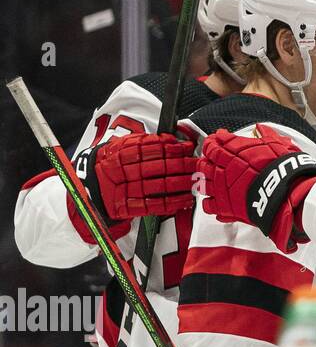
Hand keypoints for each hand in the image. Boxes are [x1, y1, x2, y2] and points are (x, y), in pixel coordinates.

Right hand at [77, 131, 198, 223]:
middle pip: (157, 167)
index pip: (150, 149)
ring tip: (195, 181)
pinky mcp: (125, 208)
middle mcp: (120, 171)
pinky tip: (185, 200)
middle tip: (196, 165)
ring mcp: (123, 191)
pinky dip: (171, 203)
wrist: (88, 184)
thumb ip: (145, 141)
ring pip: (157, 186)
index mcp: (119, 153)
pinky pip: (151, 206)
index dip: (172, 148)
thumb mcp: (122, 145)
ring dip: (180, 184)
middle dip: (181, 166)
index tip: (188, 147)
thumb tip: (172, 139)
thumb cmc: (112, 162)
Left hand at [198, 127, 315, 252]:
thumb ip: (266, 134)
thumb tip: (261, 128)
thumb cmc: (282, 169)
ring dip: (206, 181)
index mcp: (232, 152)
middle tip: (212, 161)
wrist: (285, 192)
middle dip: (207, 161)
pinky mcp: (224, 207)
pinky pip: (207, 205)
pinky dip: (210, 203)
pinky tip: (217, 200)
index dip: (212, 142)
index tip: (215, 141)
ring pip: (202, 184)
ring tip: (212, 181)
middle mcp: (223, 170)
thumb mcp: (276, 144)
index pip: (212, 144)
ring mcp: (221, 189)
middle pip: (203, 163)